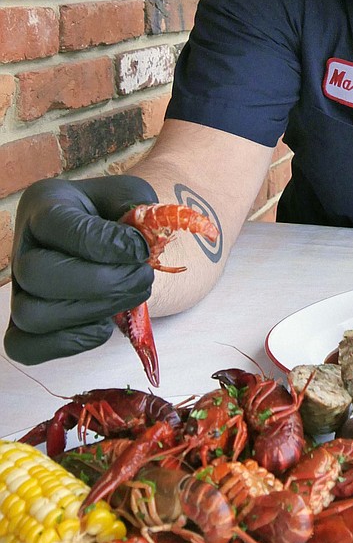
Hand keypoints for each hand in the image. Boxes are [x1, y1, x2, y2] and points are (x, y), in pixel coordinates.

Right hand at [6, 175, 157, 363]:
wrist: (102, 233)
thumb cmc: (112, 212)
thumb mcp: (129, 195)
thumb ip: (137, 210)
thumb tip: (137, 245)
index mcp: (45, 205)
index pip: (56, 224)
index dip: (102, 243)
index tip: (141, 250)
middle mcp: (23, 247)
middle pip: (37, 275)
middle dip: (101, 283)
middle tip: (143, 276)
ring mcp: (19, 289)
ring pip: (31, 315)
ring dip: (92, 312)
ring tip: (131, 295)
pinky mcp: (23, 323)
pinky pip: (25, 347)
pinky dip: (69, 343)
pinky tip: (104, 325)